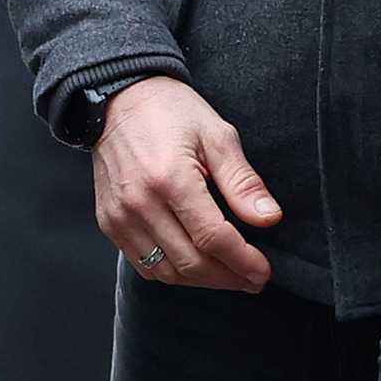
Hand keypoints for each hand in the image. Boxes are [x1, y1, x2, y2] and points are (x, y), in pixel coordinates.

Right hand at [93, 75, 281, 291]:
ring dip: (202, 281)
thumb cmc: (172, 112)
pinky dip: (173, 272)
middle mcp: (140, 203)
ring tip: (229, 275)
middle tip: (253, 279)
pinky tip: (196, 266)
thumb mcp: (217, 135)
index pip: (213, 236)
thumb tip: (270, 219)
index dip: (243, 261)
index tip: (263, 272)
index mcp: (170, 177)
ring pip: (166, 271)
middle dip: (227, 277)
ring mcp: (120, 217)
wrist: (119, 100)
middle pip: (190, 262)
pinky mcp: (110, 223)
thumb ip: (243, 181)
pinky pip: (143, 264)